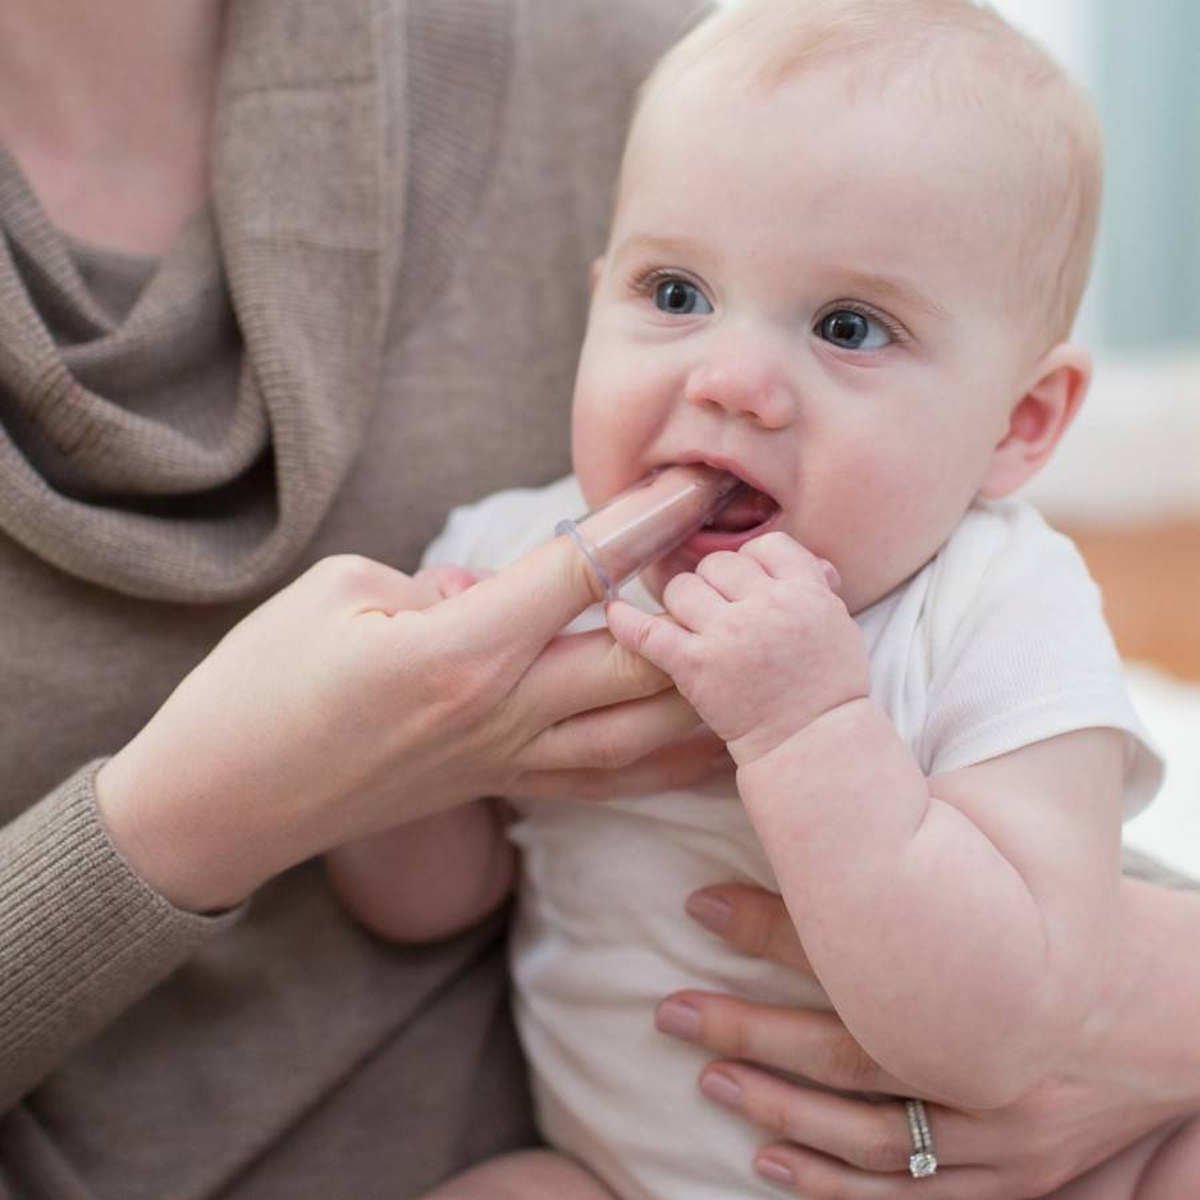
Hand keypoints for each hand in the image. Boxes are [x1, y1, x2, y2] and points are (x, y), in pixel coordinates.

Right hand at [95, 535, 714, 912]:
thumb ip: (439, 584)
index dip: (647, 520)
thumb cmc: (262, 685)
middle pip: (638, 656)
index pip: (582, 571)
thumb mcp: (340, 595)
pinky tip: (714, 743)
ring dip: (709, 687)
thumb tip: (497, 588)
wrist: (225, 801)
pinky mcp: (499, 788)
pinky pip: (606, 780)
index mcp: (460, 650)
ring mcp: (506, 761)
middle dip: (705, 601)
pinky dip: (669, 760)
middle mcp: (502, 712)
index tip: (697, 481)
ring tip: (762, 647)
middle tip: (757, 558)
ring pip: (642, 731)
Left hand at [606, 532, 865, 764]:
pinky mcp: (695, 666)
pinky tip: (614, 613)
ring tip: (693, 626)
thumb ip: (813, 585)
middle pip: (719, 563)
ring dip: (683, 603)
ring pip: (682, 588)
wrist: (812, 744)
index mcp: (806, 591)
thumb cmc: (827, 689)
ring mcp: (728, 635)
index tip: (749, 583)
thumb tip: (797, 559)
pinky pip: (648, 632)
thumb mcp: (837, 624)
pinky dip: (626, 621)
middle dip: (716, 584)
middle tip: (720, 612)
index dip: (753, 562)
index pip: (766, 546)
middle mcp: (766, 606)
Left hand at [655, 882, 1199, 1197]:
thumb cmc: (1088, 933)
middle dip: (749, 1030)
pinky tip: (768, 1165)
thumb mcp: (1018, 884)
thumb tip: (829, 817)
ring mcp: (1007, 1141)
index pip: (858, 955)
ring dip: (777, 1109)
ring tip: (707, 1077)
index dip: (771, 927)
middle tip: (671, 1010)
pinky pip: (913, 1199)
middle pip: (848, 1051)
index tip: (698, 903)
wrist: (1184, 1020)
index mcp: (988, 983)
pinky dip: (834, 1187)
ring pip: (868, 1137)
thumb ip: (933, 865)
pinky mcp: (1018, 1185)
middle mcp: (992, 1069)